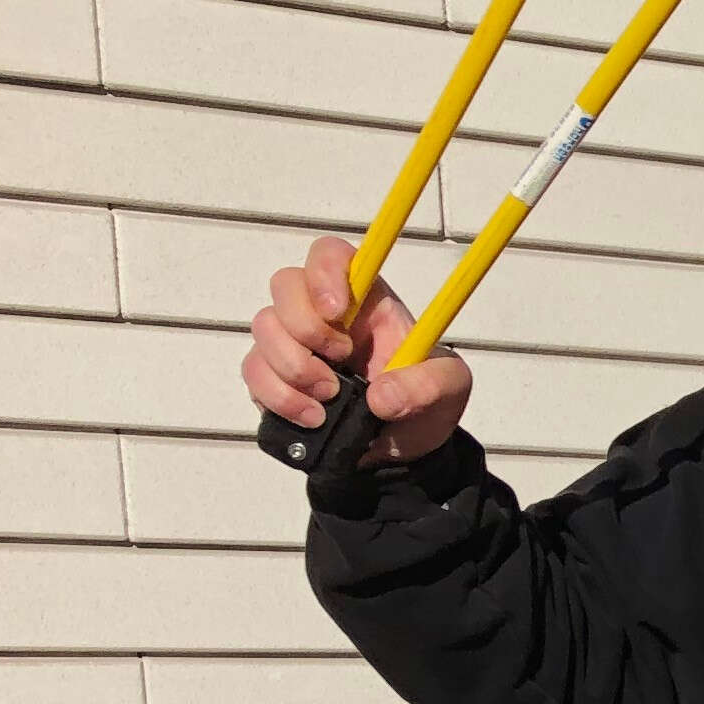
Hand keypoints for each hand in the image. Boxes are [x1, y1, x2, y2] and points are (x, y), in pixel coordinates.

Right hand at [245, 235, 473, 464]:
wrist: (402, 448)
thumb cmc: (424, 401)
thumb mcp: (449, 388)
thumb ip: (428, 384)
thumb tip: (382, 396)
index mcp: (368, 300)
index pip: (332, 255)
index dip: (325, 272)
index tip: (336, 310)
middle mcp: (325, 315)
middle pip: (285, 284)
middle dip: (306, 327)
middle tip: (340, 362)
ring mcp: (294, 343)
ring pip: (264, 328)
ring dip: (293, 367)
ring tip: (331, 398)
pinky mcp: (274, 376)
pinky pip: (253, 371)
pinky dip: (279, 397)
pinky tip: (313, 417)